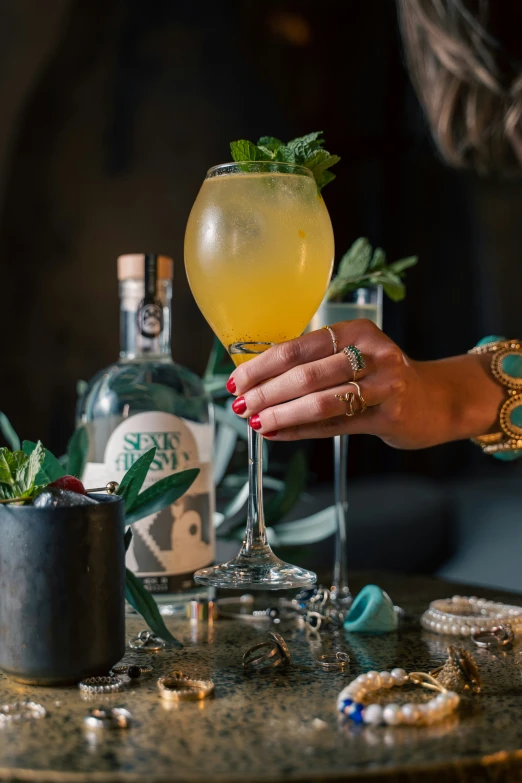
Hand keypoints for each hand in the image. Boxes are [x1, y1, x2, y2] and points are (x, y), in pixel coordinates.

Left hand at [226, 320, 503, 448]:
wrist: (435, 400)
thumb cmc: (381, 378)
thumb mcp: (353, 356)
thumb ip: (313, 363)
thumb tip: (256, 379)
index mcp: (356, 331)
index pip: (298, 347)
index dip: (262, 365)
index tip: (237, 380)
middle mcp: (373, 353)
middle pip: (307, 374)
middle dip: (267, 391)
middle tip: (240, 405)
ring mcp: (384, 385)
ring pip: (321, 402)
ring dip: (282, 413)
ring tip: (256, 421)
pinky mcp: (389, 415)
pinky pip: (335, 425)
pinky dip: (301, 430)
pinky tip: (278, 433)